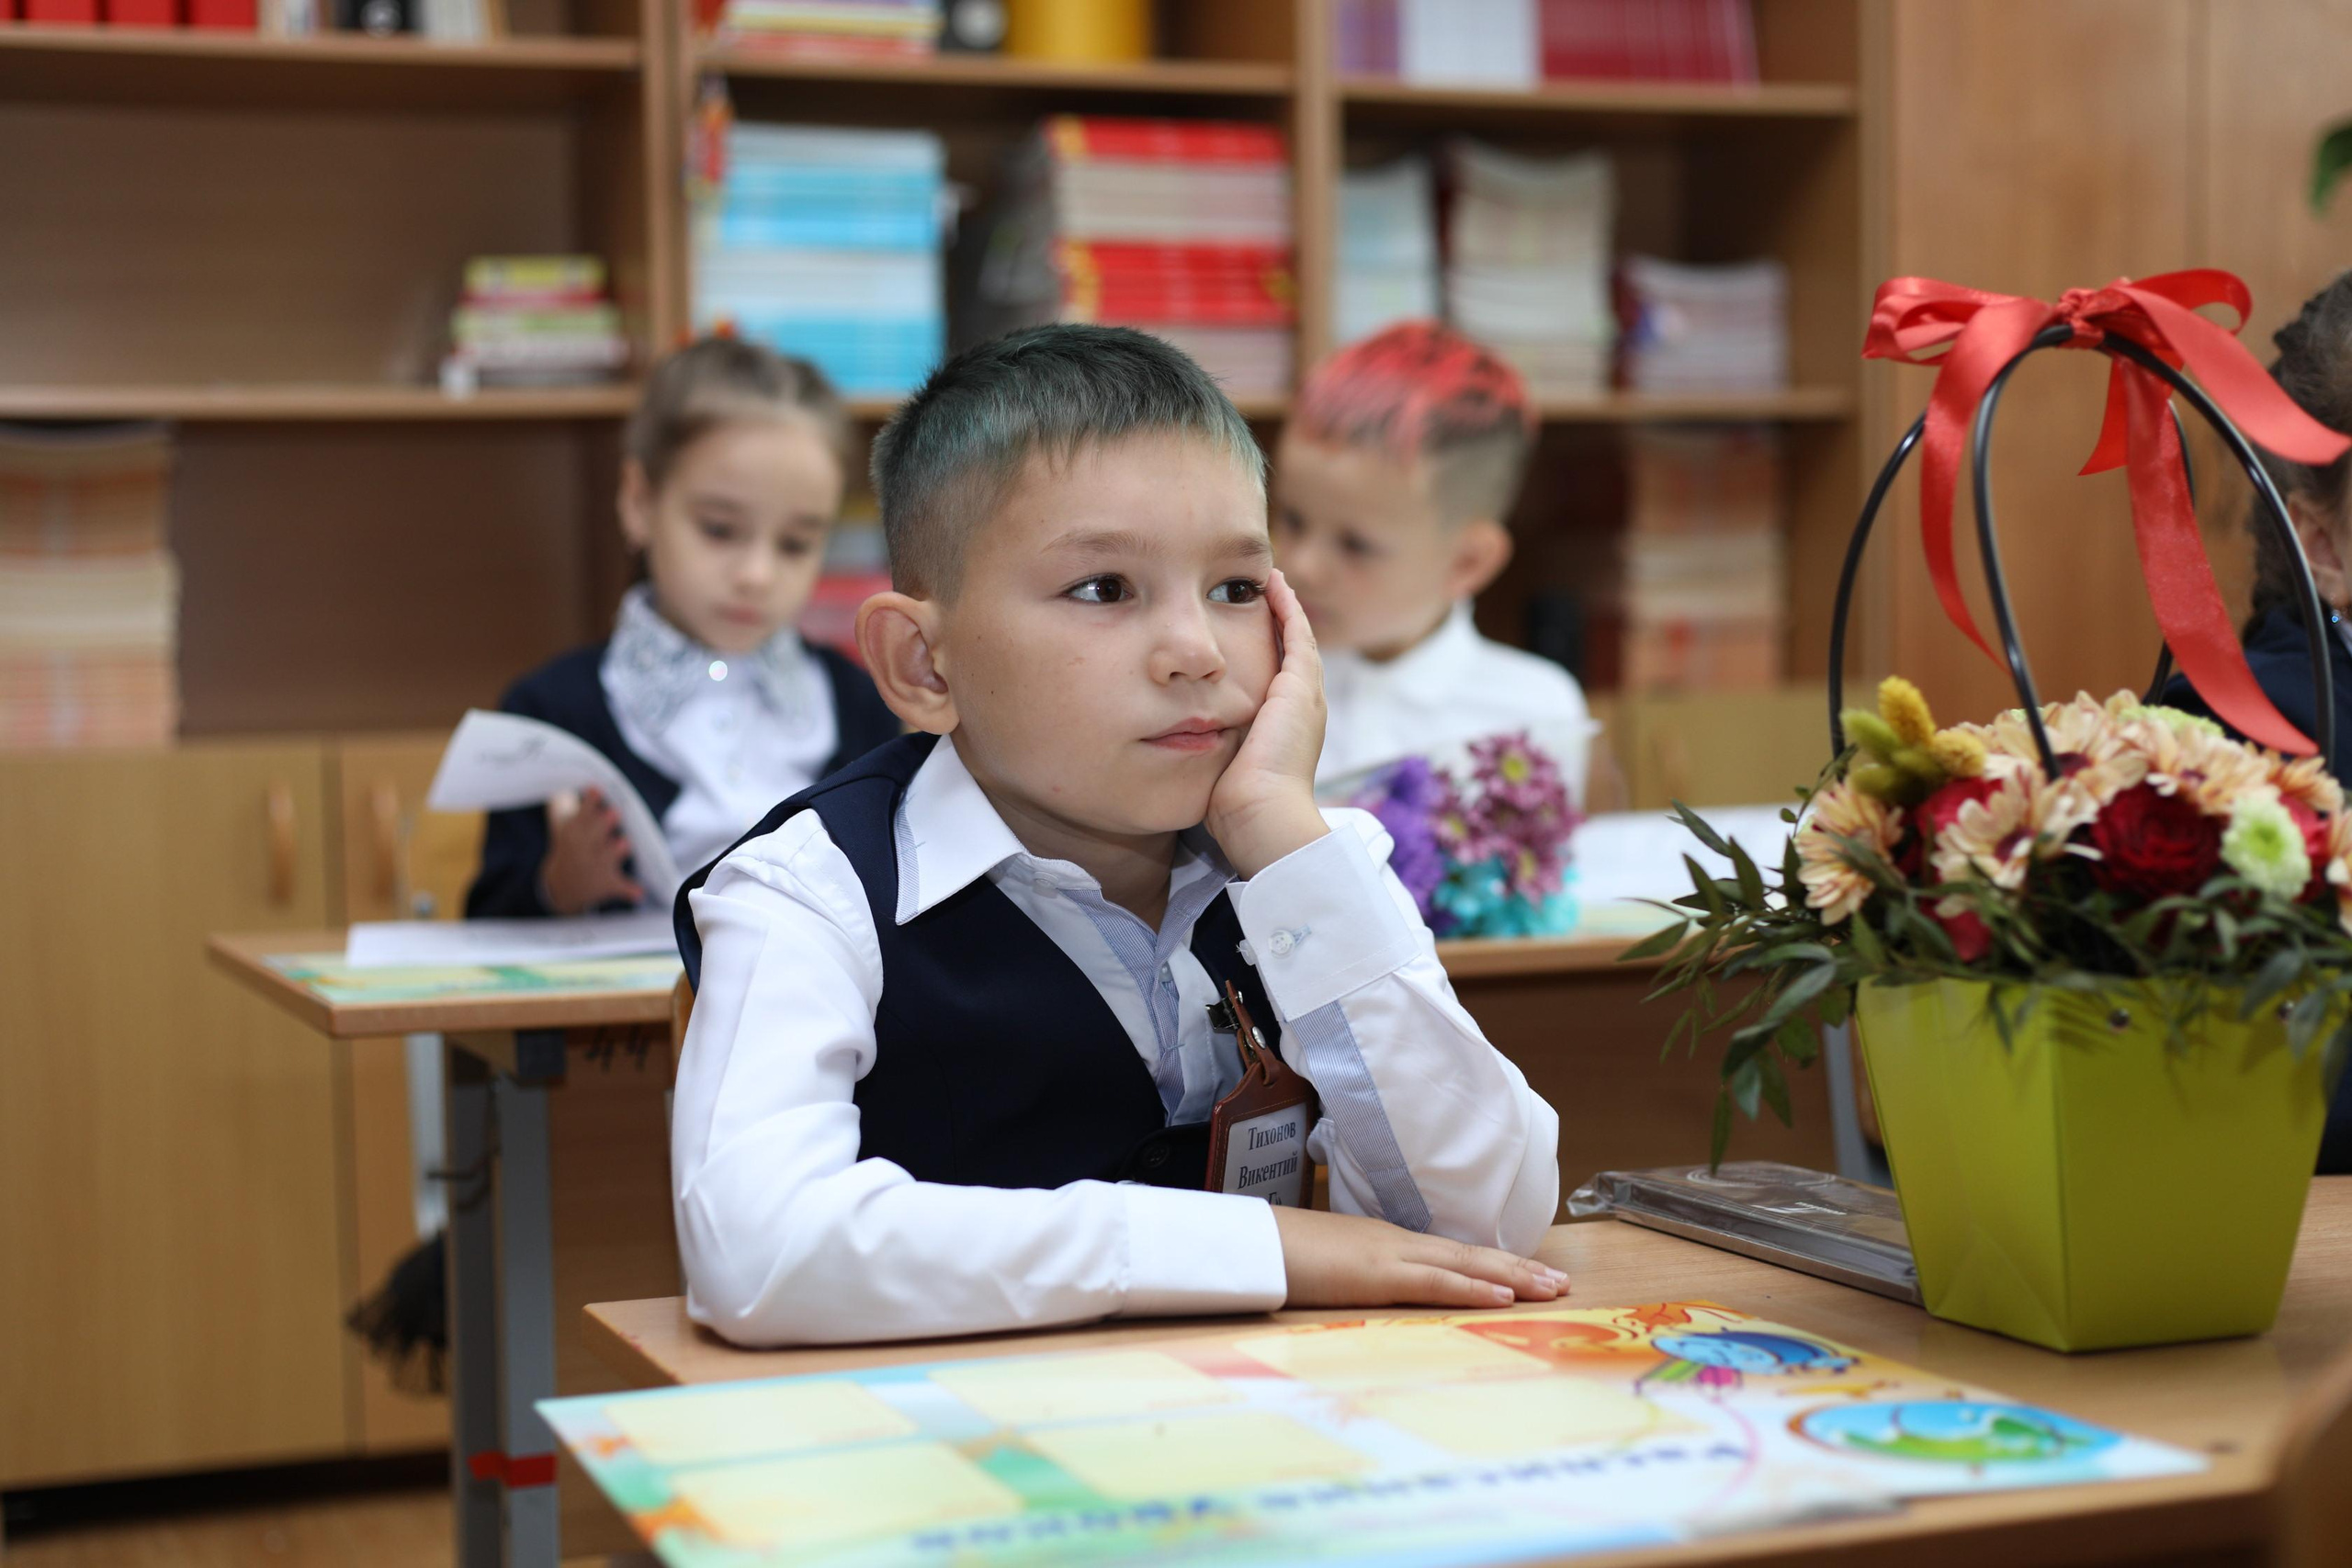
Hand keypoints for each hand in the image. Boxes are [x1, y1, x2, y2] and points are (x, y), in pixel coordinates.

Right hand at [540, 788, 642, 913]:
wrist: (562, 887)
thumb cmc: (573, 848)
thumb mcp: (570, 828)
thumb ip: (576, 808)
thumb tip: (566, 786)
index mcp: (574, 834)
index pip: (582, 815)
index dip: (590, 802)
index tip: (596, 789)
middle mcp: (583, 850)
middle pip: (594, 834)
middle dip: (603, 824)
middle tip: (614, 812)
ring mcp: (595, 868)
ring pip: (606, 858)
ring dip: (614, 851)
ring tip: (624, 843)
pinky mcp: (606, 883)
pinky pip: (619, 887)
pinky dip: (629, 891)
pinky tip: (639, 893)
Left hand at [1209, 568, 1330, 878]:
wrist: (1263, 817)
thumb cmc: (1237, 808)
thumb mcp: (1223, 769)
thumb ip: (1211, 749)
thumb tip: (1180, 743)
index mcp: (1286, 729)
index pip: (1279, 678)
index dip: (1266, 650)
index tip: (1247, 628)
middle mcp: (1302, 709)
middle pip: (1292, 653)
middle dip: (1279, 622)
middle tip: (1262, 591)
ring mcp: (1305, 697)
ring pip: (1297, 638)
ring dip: (1284, 607)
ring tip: (1267, 580)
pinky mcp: (1300, 688)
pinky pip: (1296, 635)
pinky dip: (1286, 608)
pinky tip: (1272, 585)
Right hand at [1272, 1206, 1569, 1308]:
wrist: (1247, 1240)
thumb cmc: (1277, 1253)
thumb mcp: (1326, 1265)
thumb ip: (1353, 1272)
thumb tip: (1365, 1285)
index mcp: (1385, 1242)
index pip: (1452, 1252)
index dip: (1493, 1262)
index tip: (1529, 1273)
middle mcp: (1396, 1243)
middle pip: (1470, 1253)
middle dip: (1519, 1267)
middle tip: (1561, 1280)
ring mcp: (1389, 1255)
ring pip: (1465, 1263)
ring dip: (1513, 1275)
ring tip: (1552, 1286)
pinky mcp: (1377, 1274)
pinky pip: (1435, 1282)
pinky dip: (1473, 1287)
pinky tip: (1503, 1295)